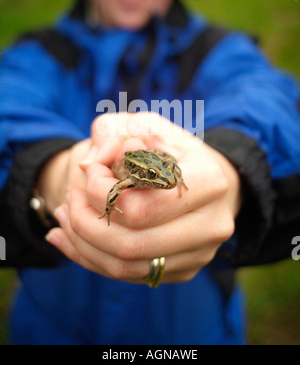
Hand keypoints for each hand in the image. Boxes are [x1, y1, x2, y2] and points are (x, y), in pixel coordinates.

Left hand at [45, 113, 240, 283]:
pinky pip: (129, 275)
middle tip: (70, 198)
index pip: (142, 207)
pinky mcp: (184, 270)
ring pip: (124, 267)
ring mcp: (199, 254)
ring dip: (82, 244)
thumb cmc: (173, 149)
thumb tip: (88, 165)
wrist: (210, 181)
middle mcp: (211, 224)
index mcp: (209, 182)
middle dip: (85, 223)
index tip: (91, 171)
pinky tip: (72, 235)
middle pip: (130, 244)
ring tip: (65, 215)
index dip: (102, 194)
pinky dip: (91, 257)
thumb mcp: (144, 125)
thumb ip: (112, 131)